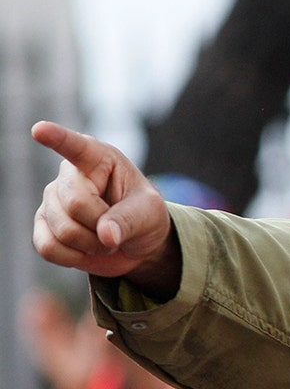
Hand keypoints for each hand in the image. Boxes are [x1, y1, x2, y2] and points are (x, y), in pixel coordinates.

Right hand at [32, 121, 178, 296]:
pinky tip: (86, 250)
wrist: (135, 243)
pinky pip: (48, 247)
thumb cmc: (144, 216)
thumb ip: (129, 220)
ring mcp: (51, 201)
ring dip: (92, 245)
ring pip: (63, 230)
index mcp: (98, 159)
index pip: (75, 146)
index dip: (57, 138)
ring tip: (105, 239)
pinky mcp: (43, 226)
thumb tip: (105, 235)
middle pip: (75, 204)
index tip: (40, 130)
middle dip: (102, 226)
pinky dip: (73, 258)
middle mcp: (69, 176)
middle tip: (118, 230)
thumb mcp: (150, 213)